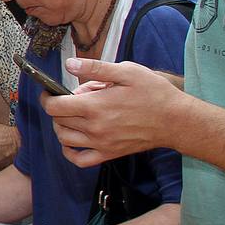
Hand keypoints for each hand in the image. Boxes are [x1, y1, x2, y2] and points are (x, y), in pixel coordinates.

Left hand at [41, 59, 185, 166]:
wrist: (177, 121)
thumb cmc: (154, 93)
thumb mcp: (127, 71)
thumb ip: (95, 68)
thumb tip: (69, 64)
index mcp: (95, 106)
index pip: (54, 106)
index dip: (47, 98)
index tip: (50, 92)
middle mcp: (95, 128)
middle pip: (58, 121)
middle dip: (57, 109)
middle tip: (69, 100)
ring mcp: (101, 143)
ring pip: (64, 139)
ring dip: (60, 127)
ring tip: (71, 116)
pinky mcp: (109, 154)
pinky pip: (79, 160)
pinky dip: (69, 152)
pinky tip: (71, 141)